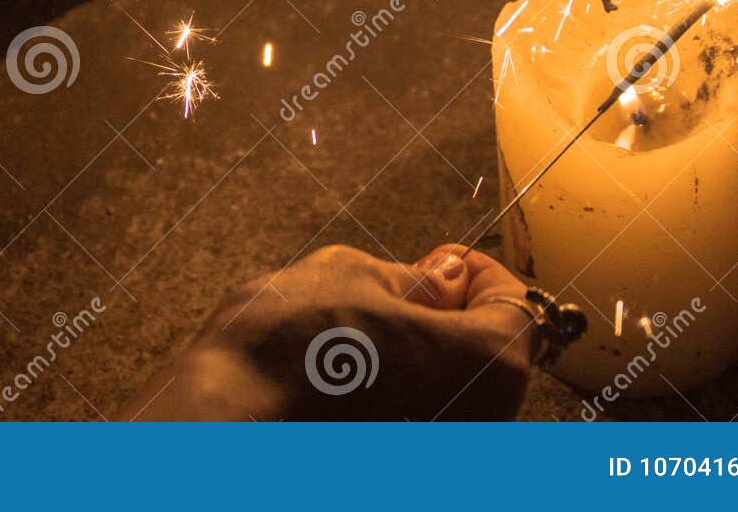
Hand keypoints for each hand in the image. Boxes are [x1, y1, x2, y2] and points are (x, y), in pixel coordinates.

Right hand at [129, 243, 532, 419]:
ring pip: (448, 397)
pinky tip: (341, 388)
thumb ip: (415, 279)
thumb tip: (446, 279)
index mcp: (488, 366)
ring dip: (418, 362)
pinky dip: (393, 402)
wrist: (222, 428)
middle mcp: (482, 426)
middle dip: (448, 319)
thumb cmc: (288, 347)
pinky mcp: (405, 477)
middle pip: (487, 360)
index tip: (438, 261)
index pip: (514, 306)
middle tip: (391, 294)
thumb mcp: (351, 277)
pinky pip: (415, 426)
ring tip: (354, 340)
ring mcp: (441, 457)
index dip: (475, 272)